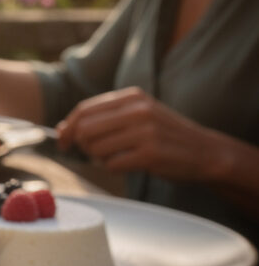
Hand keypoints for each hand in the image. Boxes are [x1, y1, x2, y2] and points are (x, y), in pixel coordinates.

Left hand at [57, 87, 217, 181]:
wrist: (205, 151)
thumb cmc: (164, 135)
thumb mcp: (137, 116)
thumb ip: (102, 119)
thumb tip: (61, 129)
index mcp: (132, 97)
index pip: (84, 110)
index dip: (67, 129)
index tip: (63, 142)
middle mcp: (138, 110)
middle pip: (85, 130)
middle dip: (82, 145)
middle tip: (95, 152)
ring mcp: (145, 131)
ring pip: (96, 149)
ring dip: (99, 158)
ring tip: (118, 156)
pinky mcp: (150, 154)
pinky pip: (112, 165)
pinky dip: (113, 168)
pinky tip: (129, 164)